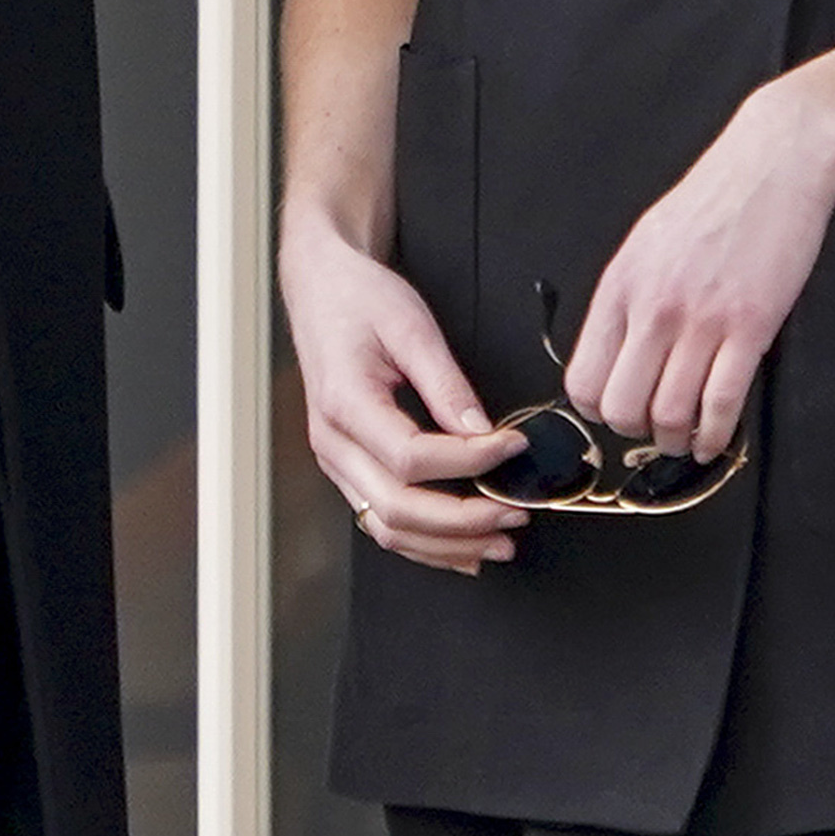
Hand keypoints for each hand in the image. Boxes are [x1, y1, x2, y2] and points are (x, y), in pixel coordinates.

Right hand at [279, 223, 526, 572]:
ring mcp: (335, 460)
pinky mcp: (346, 465)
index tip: (513, 446)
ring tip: (498, 541)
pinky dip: (425, 543)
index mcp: (345, 403)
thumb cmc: (358, 298)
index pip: (412, 458)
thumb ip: (447, 384)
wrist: (320, 287)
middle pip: (397, 510)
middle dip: (463, 523)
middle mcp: (332, 442)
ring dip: (446, 546)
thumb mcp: (411, 325)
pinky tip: (462, 548)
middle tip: (514, 513)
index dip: (470, 461)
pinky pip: (381, 520)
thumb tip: (483, 432)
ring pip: (387, 529)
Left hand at [563, 79, 834, 461]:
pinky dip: (716, 436)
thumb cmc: (713, 199)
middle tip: (652, 432)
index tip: (616, 412)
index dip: (598, 409)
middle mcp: (653, 306)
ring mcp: (701, 319)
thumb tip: (617, 349)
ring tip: (685, 441)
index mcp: (621, 285)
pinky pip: (722, 403)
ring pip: (670, 414)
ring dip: (676, 442)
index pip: (584, 376)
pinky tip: (716, 440)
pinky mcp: (750, 327)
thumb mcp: (647, 242)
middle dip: (635, 434)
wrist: (772, 164)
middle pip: (622, 407)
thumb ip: (628, 296)